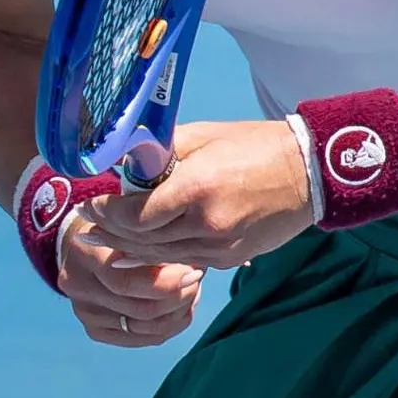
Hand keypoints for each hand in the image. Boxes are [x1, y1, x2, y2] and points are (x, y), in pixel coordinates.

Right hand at [58, 171, 203, 346]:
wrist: (88, 242)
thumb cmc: (121, 225)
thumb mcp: (135, 221)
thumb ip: (156, 239)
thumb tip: (195, 261)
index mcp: (85, 251)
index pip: (126, 280)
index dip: (166, 282)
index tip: (194, 270)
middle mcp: (77, 284)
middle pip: (139, 309)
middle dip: (178, 297)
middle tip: (196, 280)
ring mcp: (83, 310)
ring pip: (145, 328)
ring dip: (177, 313)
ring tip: (191, 292)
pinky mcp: (94, 329)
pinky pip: (142, 339)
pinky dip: (168, 327)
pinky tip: (180, 309)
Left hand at [85, 121, 314, 271]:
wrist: (309, 174)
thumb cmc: (255, 146)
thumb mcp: (203, 137)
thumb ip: (162, 154)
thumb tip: (127, 165)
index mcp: (197, 187)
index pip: (136, 213)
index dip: (107, 212)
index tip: (91, 203)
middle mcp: (206, 223)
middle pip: (143, 239)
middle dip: (111, 232)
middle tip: (87, 224)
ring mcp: (219, 247)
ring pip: (161, 256)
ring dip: (130, 248)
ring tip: (106, 239)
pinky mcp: (230, 259)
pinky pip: (184, 261)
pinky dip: (160, 255)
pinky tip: (142, 251)